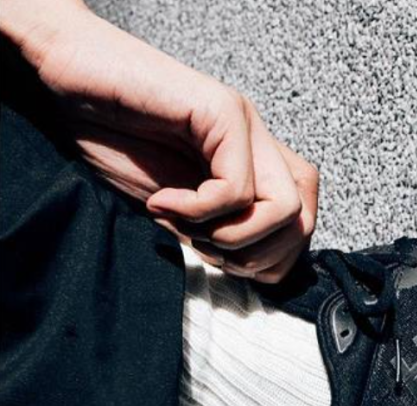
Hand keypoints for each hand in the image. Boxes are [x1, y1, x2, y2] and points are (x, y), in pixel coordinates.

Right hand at [2, 0, 317, 281]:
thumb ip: (218, 228)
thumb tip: (254, 271)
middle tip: (204, 250)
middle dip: (256, 259)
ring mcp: (247, 126)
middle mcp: (260, 145)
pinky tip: (162, 201)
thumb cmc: (117, 139)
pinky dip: (198, 211)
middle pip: (304, 223)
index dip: (273, 260)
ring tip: (182, 224)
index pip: (304, 222)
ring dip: (231, 238)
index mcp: (255, 166)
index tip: (223, 262)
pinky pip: (237, 189)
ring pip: (285, 209)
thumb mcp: (179, 206)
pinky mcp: (222, 111)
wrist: (69, 81)